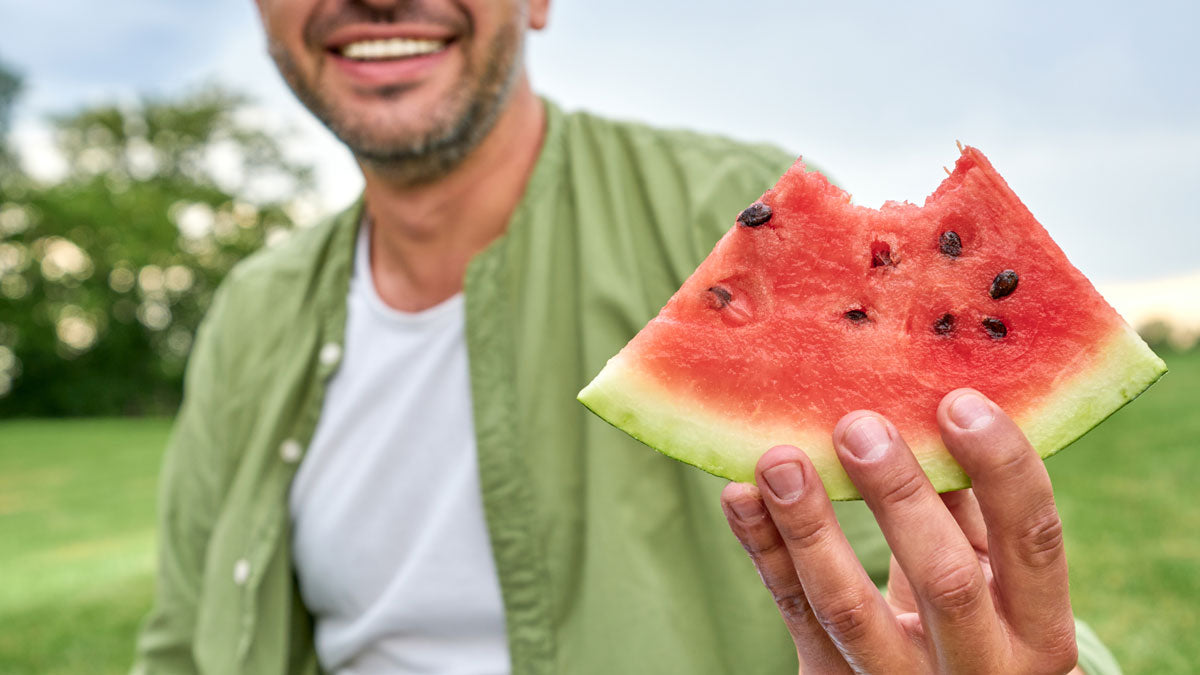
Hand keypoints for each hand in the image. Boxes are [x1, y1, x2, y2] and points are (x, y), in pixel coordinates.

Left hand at [721, 389, 1080, 673]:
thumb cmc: (972, 623)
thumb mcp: (987, 575)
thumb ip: (967, 507)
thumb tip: (930, 406)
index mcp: (1039, 631)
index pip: (1034, 540)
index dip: (1002, 468)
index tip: (958, 401)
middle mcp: (981, 668)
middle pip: (945, 580)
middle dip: (899, 497)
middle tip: (858, 428)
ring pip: (851, 608)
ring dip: (810, 526)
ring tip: (780, 461)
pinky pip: (794, 612)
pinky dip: (764, 550)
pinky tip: (742, 499)